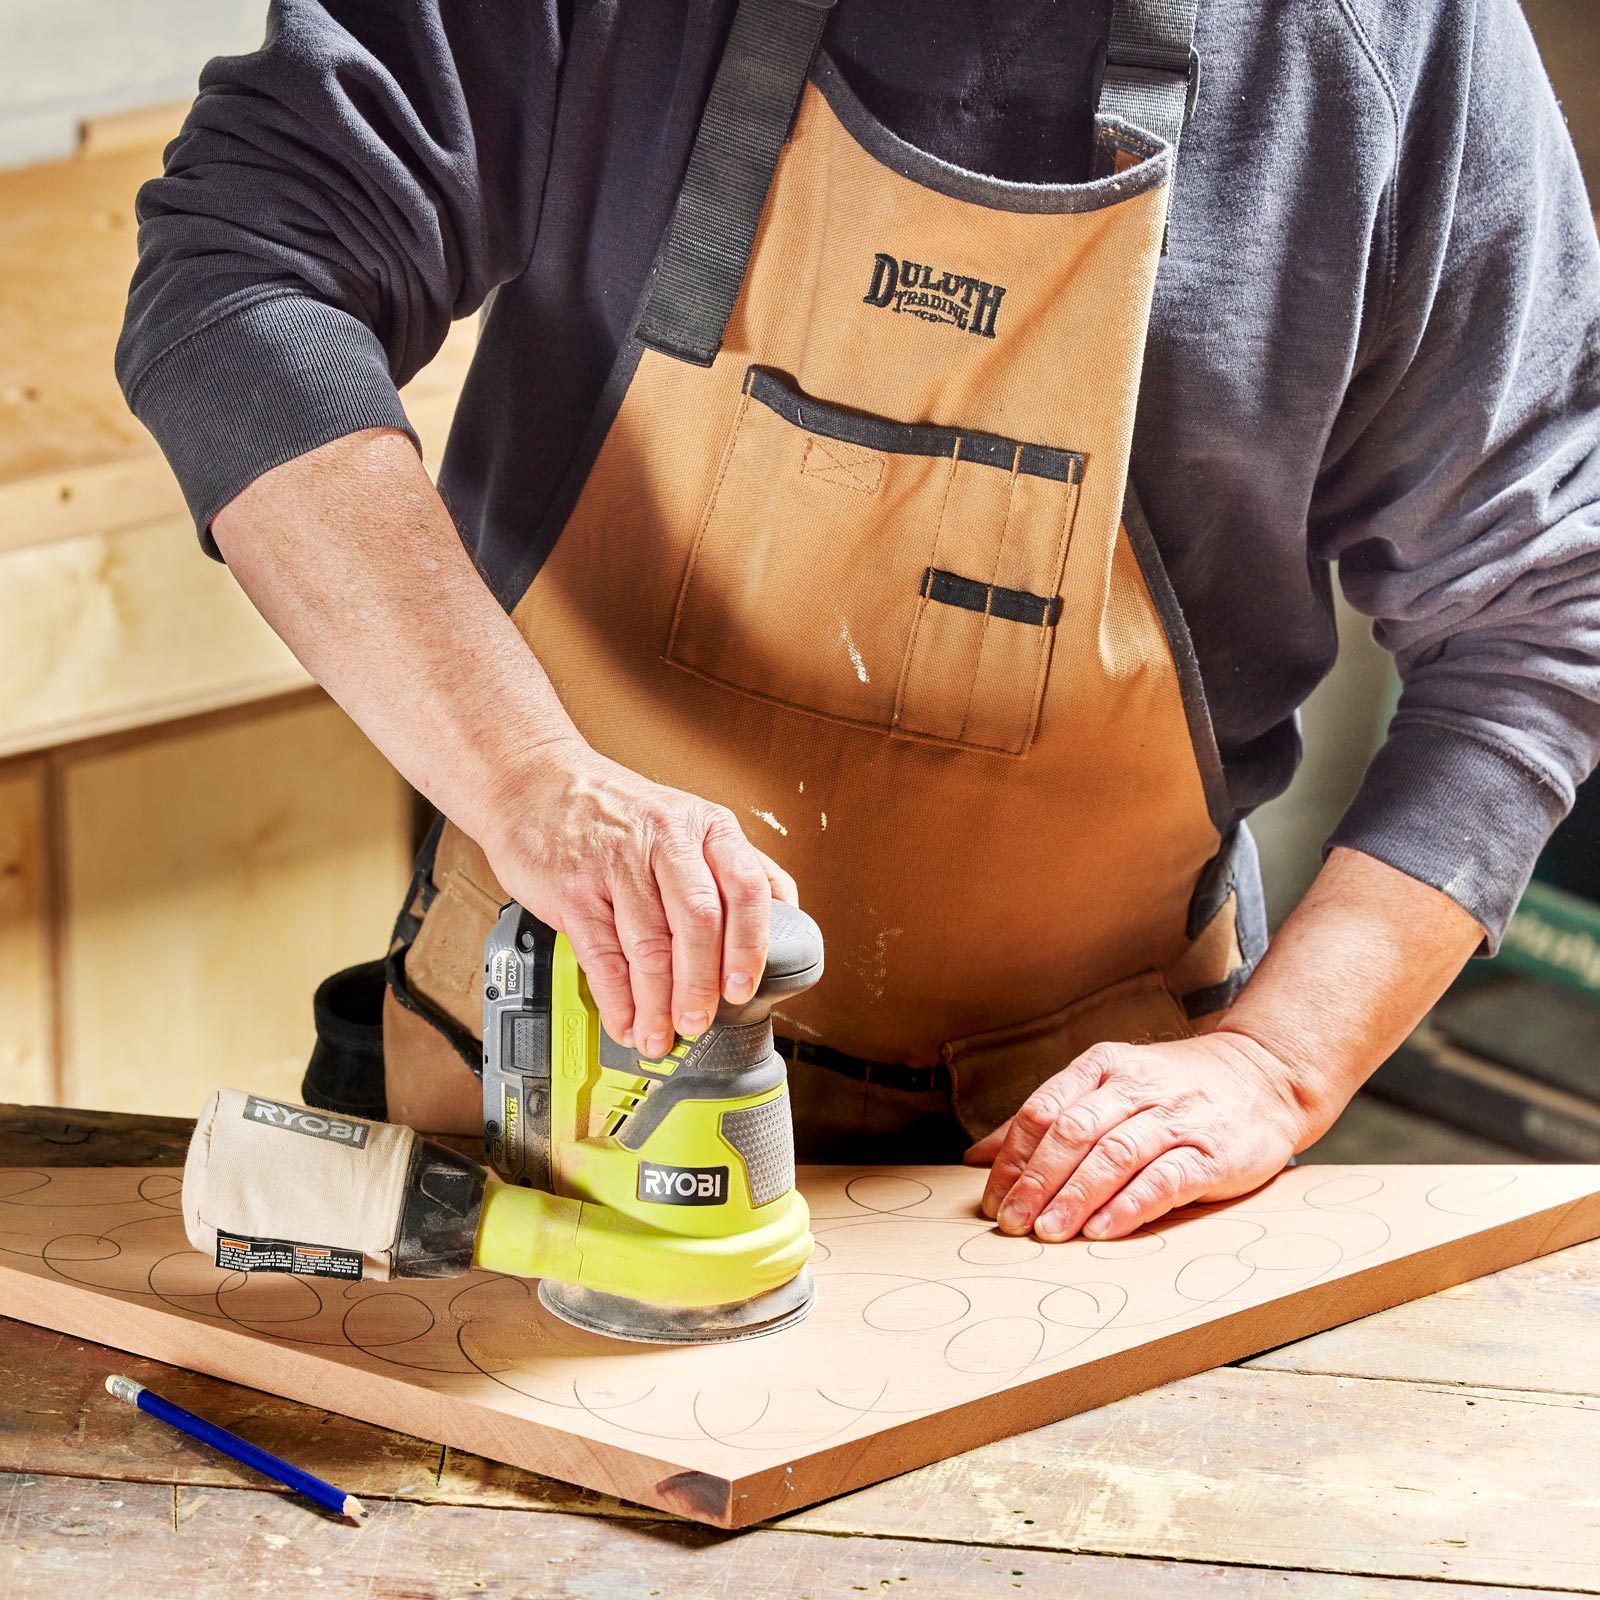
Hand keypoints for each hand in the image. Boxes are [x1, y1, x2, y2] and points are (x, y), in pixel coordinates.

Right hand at [480, 737, 797, 1057]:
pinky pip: (602, 955)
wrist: (533, 781)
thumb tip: (784, 910)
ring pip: (649, 948)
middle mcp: (665, 839)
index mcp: (705, 826)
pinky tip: (624, 1019)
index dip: (749, 947)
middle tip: (697, 1023)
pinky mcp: (573, 887)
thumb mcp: (687, 819)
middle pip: (698, 925)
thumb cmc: (615, 809)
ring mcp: (616, 862)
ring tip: (659, 1036)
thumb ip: (732, 861)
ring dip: (656, 1005)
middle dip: (700, 986)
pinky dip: (616, 998)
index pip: (745, 889)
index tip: (743, 988)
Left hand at [964, 1031, 1321, 1241]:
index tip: (993, 1199)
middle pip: (1072, 1133)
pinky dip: (1129, 1205)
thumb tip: (979, 1156)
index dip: (1013, 1158)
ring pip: (1113, 1155)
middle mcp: (1135, 1088)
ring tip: (1047, 1232)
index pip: (1043, 1110)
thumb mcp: (1108, 1086)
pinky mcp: (1211, 1153)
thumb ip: (1047, 1118)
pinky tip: (1102, 1230)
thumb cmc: (1174, 1088)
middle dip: (1036, 1181)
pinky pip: (1164, 1179)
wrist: (1264, 1075)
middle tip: (1011, 1223)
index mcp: (1102, 1068)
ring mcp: (1175, 1119)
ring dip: (1075, 1196)